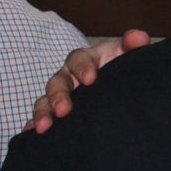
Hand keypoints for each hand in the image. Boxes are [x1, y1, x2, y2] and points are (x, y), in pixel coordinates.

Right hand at [29, 30, 148, 132]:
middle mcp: (69, 76)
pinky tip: (33, 134)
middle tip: (63, 109)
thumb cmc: (124, 69)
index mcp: (86, 60)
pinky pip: (42, 118)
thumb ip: (134, 45)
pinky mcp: (56, 113)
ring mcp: (61, 95)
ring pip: (45, 101)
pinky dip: (34, 125)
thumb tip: (138, 36)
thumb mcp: (129, 56)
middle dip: (58, 95)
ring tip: (44, 127)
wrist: (124, 88)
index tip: (91, 79)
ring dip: (42, 112)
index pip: (78, 58)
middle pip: (58, 82)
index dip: (82, 67)